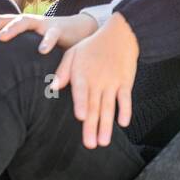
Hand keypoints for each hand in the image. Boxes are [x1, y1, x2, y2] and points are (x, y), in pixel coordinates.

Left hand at [0, 13, 97, 53]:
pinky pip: (52, 34)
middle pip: (3, 20)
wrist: (80, 32)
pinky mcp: (60, 29)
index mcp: (19, 26)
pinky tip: (42, 51)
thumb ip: (17, 56)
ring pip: (25, 21)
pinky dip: (47, 42)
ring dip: (12, 29)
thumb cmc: (52, 44)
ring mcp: (44, 24)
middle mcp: (28, 22)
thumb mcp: (31, 48)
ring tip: (2, 39)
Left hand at [49, 12, 139, 148]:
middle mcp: (98, 79)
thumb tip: (53, 87)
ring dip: (107, 125)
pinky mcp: (125, 82)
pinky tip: (123, 123)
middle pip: (95, 105)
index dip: (82, 104)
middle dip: (92, 126)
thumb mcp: (74, 53)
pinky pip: (126, 98)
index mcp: (83, 73)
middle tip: (90, 145)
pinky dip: (125, 110)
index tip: (82, 117)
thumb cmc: (92, 46)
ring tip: (104, 142)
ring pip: (109, 106)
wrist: (120, 34)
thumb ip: (63, 71)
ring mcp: (113, 81)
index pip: (82, 91)